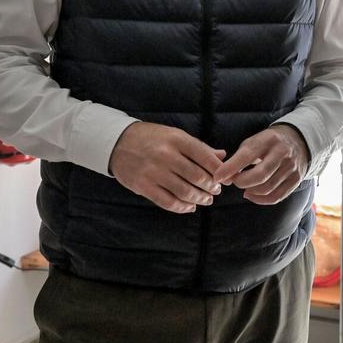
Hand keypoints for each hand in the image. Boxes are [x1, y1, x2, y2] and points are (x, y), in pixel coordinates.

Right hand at [109, 122, 225, 213]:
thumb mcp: (175, 135)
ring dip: (199, 199)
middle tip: (215, 191)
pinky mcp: (143, 186)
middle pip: (197, 177)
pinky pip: (168, 202)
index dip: (219, 171)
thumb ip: (199, 147)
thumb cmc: (152, 138)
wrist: (118, 142)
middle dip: (210, 187)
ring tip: (206, 200)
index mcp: (177, 139)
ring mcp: (154, 171)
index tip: (224, 179)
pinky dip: (182, 207)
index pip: (205, 157)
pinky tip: (189, 207)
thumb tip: (222, 156)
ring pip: (184, 191)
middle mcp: (166, 155)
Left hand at [214, 124, 308, 204]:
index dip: (230, 168)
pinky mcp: (296, 180)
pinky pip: (276, 197)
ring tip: (244, 187)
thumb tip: (224, 177)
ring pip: (267, 188)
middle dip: (242, 182)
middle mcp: (282, 153)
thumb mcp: (254, 142)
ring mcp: (291, 167)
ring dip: (250, 191)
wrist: (298, 141)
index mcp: (268, 140)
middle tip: (234, 181)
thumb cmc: (268, 143)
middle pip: (260, 175)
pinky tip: (251, 195)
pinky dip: (260, 200)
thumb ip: (240, 157)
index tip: (218, 177)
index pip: (247, 156)